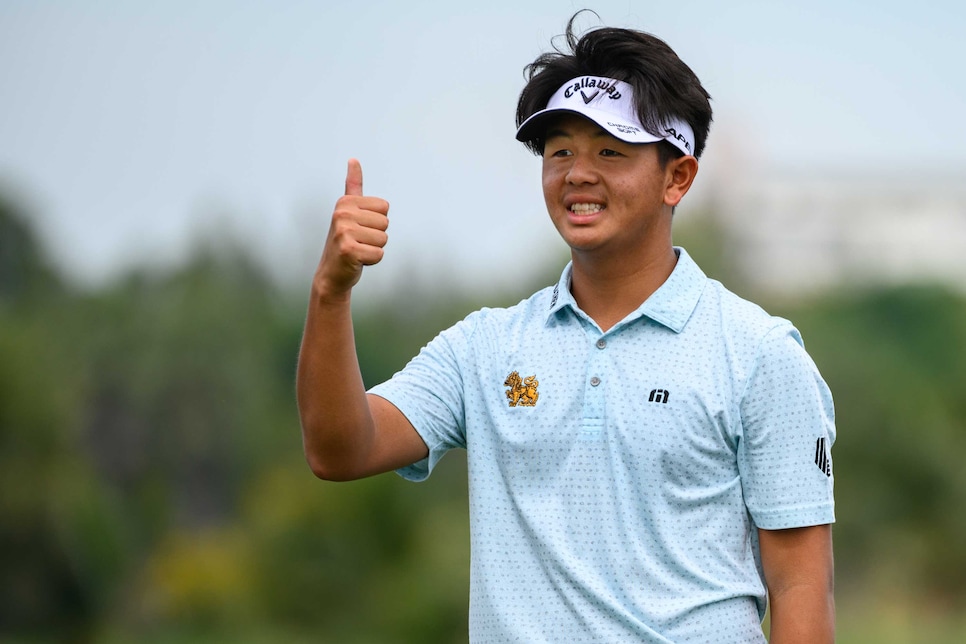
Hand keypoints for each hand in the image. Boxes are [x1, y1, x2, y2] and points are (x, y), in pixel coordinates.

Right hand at [314, 159, 389, 299]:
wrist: (332, 273)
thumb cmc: (346, 241)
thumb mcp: (348, 211)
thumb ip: (352, 186)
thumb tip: (353, 159)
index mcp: (345, 202)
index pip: (384, 207)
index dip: (377, 222)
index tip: (360, 228)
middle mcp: (342, 214)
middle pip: (385, 223)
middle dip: (376, 237)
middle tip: (358, 242)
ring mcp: (344, 232)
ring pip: (383, 239)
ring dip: (374, 249)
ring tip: (357, 250)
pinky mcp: (348, 250)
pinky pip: (379, 254)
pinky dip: (371, 261)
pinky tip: (357, 261)